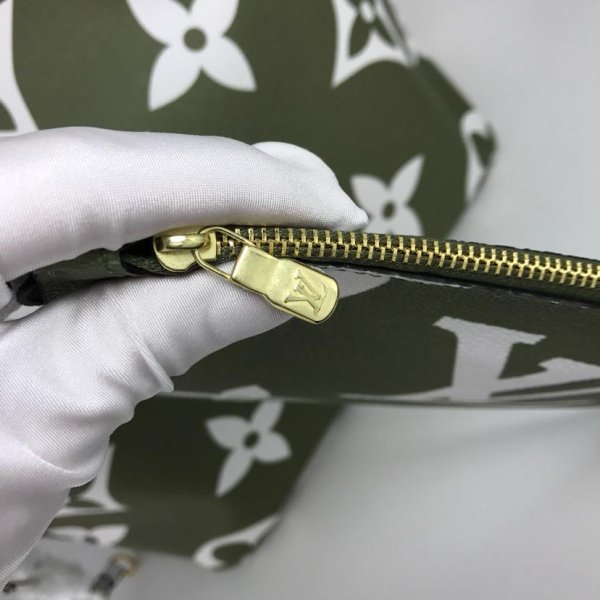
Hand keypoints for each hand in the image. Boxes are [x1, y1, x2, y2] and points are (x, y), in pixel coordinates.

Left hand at [0, 127, 366, 583]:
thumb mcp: (56, 415)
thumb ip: (166, 330)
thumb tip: (287, 278)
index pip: (105, 177)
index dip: (235, 185)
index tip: (331, 209)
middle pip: (105, 161)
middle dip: (228, 184)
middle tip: (321, 215)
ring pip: (98, 170)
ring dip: (200, 196)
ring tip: (285, 222)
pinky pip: (81, 197)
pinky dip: (157, 213)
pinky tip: (212, 231)